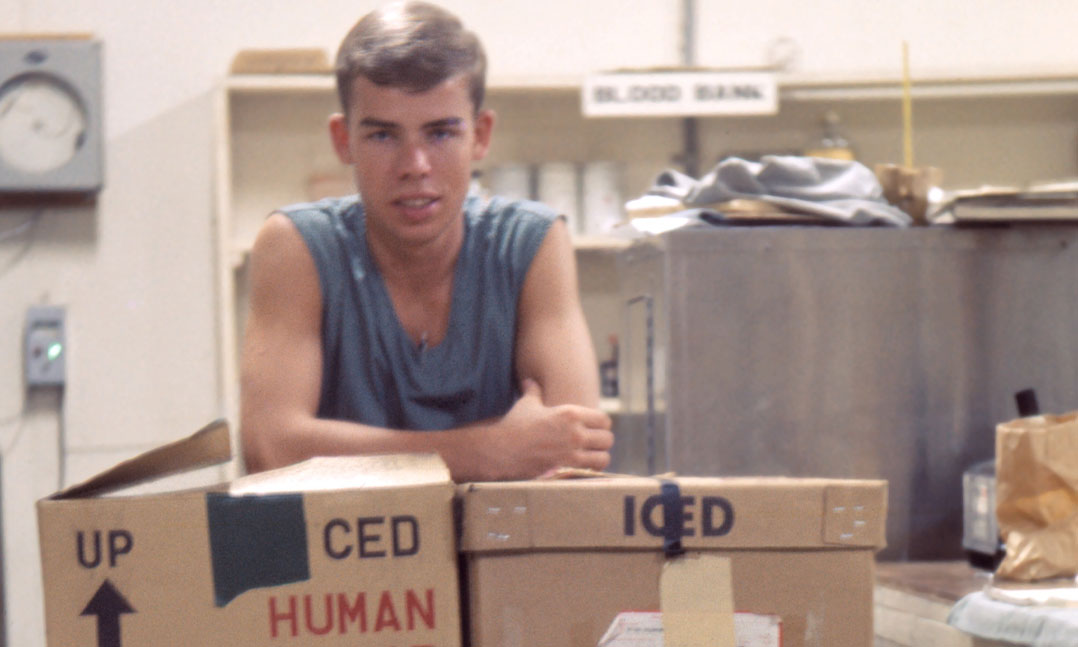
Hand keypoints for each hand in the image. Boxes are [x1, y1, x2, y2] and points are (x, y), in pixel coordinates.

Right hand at [483, 379, 613, 479]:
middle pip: (607, 438)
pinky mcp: (567, 465)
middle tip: (593, 445)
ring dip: (599, 456)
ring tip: (592, 457)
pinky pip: (593, 468)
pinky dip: (593, 469)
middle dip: (602, 442)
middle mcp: (575, 430)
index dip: (601, 425)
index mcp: (570, 412)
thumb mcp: (526, 404)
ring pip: (604, 455)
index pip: (604, 419)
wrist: (502, 448)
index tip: (594, 429)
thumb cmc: (515, 425)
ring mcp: (573, 449)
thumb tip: (530, 381)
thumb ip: (534, 391)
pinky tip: (585, 467)